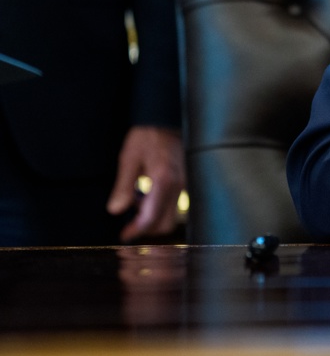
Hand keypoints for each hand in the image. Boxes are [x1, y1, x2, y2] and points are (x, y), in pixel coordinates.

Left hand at [107, 126, 184, 241]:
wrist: (165, 119)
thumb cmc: (147, 136)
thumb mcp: (128, 159)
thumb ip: (123, 186)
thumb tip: (115, 210)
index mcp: (163, 180)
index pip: (151, 217)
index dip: (136, 230)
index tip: (124, 235)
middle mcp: (179, 185)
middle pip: (166, 223)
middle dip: (147, 227)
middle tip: (129, 221)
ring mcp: (186, 184)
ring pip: (172, 215)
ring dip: (153, 217)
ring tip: (138, 201)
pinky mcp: (187, 181)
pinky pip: (176, 203)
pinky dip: (161, 207)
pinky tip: (149, 194)